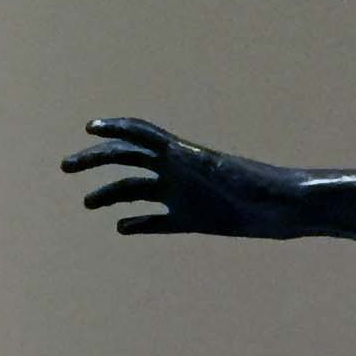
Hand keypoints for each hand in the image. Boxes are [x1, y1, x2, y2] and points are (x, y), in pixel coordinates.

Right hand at [60, 116, 297, 238]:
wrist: (288, 209)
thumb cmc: (263, 185)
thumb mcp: (226, 171)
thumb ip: (198, 163)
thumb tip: (178, 153)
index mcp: (182, 154)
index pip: (140, 135)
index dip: (114, 128)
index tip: (89, 129)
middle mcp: (177, 171)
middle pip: (127, 161)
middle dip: (95, 162)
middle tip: (67, 168)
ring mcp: (183, 195)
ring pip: (136, 191)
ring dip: (111, 195)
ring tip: (88, 204)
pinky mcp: (193, 220)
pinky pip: (159, 221)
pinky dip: (140, 223)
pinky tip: (122, 228)